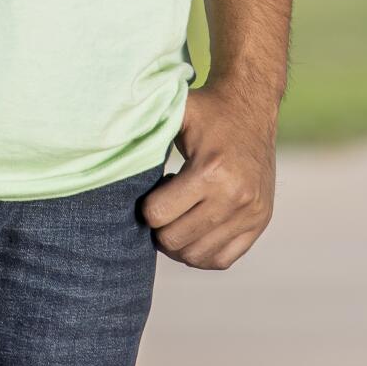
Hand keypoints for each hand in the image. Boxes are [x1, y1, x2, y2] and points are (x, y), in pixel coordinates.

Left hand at [138, 75, 277, 269]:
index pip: (159, 215)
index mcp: (210, 171)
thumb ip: (144, 130)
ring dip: (179, 243)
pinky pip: (222, 259)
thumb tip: (105, 148)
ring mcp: (251, 213)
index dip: (146, 208)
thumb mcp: (176, 112)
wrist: (252, 106)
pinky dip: (202, 254)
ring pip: (198, 256)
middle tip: (162, 207)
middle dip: (160, 228)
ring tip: (179, 215)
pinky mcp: (261, 222)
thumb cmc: (206, 110)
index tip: (151, 193)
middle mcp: (235, 196)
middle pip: (176, 240)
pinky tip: (194, 230)